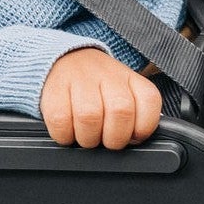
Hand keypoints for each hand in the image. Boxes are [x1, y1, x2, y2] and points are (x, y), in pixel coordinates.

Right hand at [40, 47, 162, 148]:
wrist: (63, 60)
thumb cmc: (99, 92)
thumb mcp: (125, 97)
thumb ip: (137, 118)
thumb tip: (137, 143)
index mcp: (132, 79)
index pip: (149, 102)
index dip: (142, 128)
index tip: (132, 135)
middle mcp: (108, 75)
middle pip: (120, 112)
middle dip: (113, 138)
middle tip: (105, 139)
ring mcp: (80, 78)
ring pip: (89, 117)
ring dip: (87, 138)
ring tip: (85, 136)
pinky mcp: (54, 88)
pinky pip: (61, 121)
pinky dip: (64, 135)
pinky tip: (68, 131)